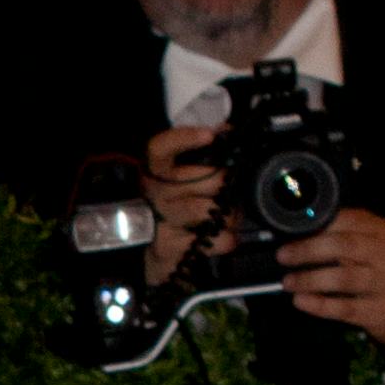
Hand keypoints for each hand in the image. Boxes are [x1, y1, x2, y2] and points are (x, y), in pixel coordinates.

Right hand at [142, 122, 224, 284]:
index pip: (160, 148)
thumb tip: (227, 131)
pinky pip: (211, 239)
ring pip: (205, 209)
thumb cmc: (177, 209)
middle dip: (223, 182)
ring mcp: (159, 220)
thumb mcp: (186, 180)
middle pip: (197, 178)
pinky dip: (227, 239)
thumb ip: (204, 156)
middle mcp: (154, 192)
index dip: (184, 138)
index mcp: (156, 171)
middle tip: (230, 188)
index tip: (210, 135)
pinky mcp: (168, 247)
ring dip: (229, 213)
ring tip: (230, 216)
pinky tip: (225, 237)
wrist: (158, 253)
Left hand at [276, 205, 384, 360]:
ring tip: (288, 281)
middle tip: (283, 256)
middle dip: (308, 250)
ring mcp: (384, 284)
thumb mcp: (374, 245)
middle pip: (343, 246)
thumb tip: (300, 231)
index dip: (316, 225)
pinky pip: (344, 307)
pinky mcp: (379, 311)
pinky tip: (300, 301)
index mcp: (381, 232)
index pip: (347, 220)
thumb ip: (345, 235)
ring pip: (342, 278)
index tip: (291, 231)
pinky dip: (318, 305)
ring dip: (309, 279)